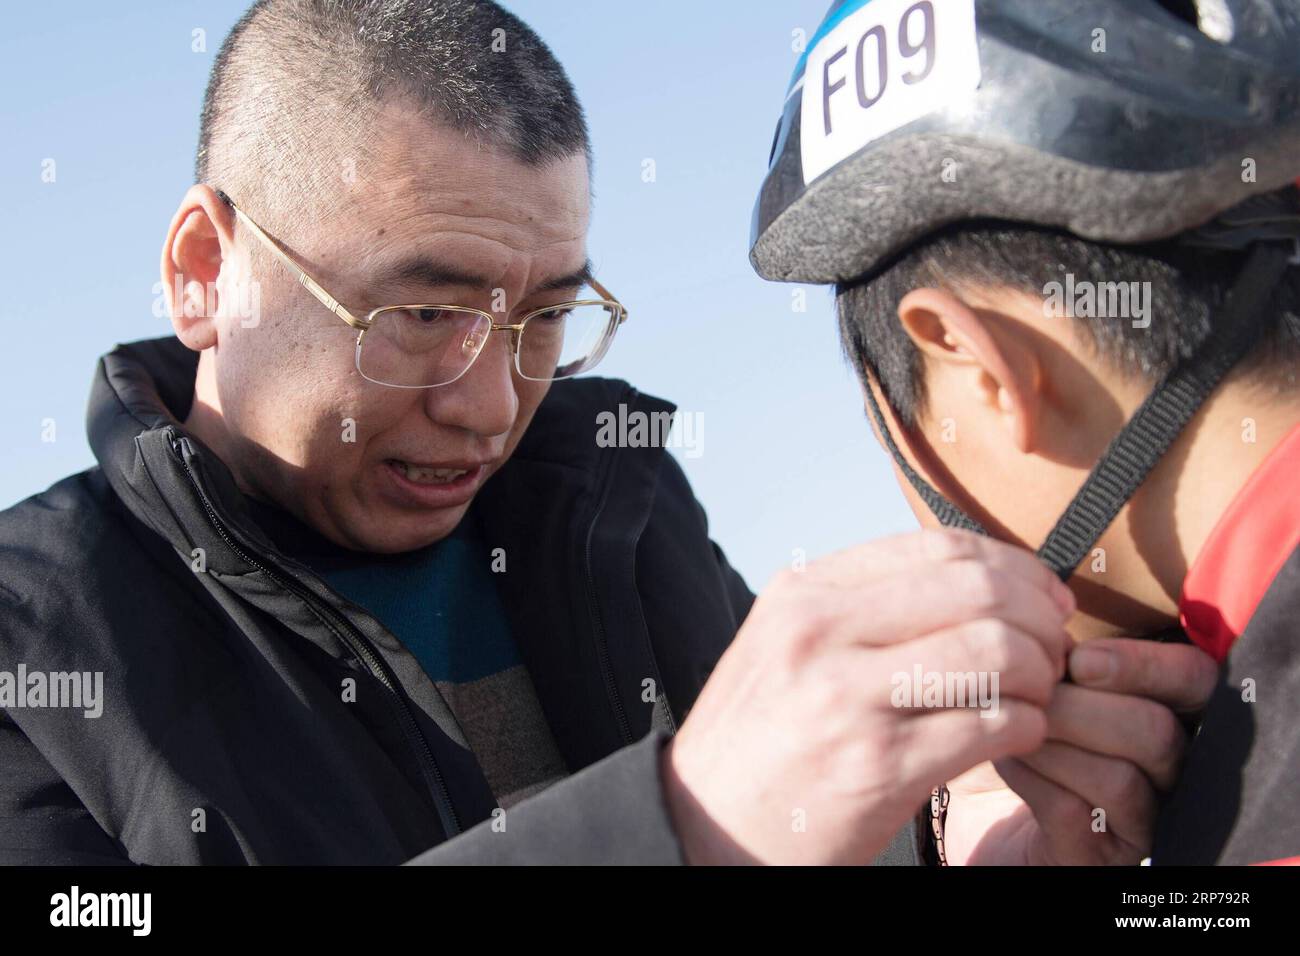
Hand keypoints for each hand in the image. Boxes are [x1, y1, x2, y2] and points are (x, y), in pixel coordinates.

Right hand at [660, 530, 1074, 864]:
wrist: (704, 828)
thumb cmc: (758, 739)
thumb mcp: (783, 645)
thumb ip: (857, 605)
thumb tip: (968, 577)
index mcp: (804, 594)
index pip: (939, 548)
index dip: (1012, 566)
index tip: (1040, 598)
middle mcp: (821, 633)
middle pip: (978, 590)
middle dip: (1039, 617)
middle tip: (1055, 648)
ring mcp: (848, 699)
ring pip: (995, 651)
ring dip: (1040, 674)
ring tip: (1037, 694)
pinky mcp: (879, 767)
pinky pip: (994, 725)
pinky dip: (1030, 725)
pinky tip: (1020, 735)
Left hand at [943, 636, 1218, 864]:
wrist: (977, 804)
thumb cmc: (1017, 727)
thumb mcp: (1045, 677)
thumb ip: (1063, 648)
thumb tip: (1048, 611)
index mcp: (1170, 712)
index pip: (1195, 681)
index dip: (1146, 665)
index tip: (1082, 659)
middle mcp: (1171, 773)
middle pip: (1158, 732)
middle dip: (1084, 708)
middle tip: (1033, 695)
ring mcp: (1140, 822)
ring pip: (1121, 778)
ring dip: (1053, 743)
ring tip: (1009, 723)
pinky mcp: (1098, 858)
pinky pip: (1075, 813)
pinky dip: (1032, 779)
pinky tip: (1005, 759)